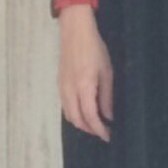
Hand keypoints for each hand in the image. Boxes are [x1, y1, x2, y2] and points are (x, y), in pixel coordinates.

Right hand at [58, 10, 113, 140]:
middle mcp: (70, 91)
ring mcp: (62, 88)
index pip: (91, 117)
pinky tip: (84, 111)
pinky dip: (74, 114)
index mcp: (84, 87)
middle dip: (90, 129)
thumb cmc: (94, 49)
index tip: (108, 136)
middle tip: (103, 131)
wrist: (74, 32)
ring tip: (95, 123)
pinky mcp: (59, 84)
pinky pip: (65, 106)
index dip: (99, 130)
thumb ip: (107, 96)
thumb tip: (108, 116)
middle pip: (77, 120)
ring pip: (69, 115)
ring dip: (81, 123)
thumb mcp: (107, 72)